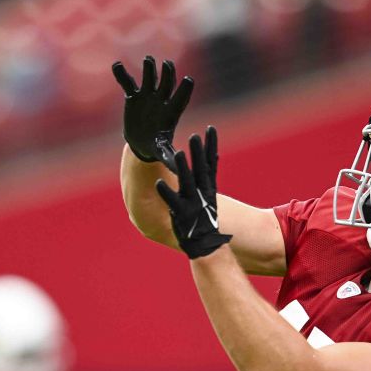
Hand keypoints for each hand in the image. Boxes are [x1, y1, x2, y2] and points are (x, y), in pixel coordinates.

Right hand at [112, 56, 193, 166]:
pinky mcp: (133, 96)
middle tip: (166, 64)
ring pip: (150, 78)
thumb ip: (169, 158)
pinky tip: (116, 65)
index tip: (188, 79)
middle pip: (167, 84)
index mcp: (172, 112)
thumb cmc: (156, 147)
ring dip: (149, 69)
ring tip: (148, 60)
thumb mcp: (163, 152)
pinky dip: (121, 74)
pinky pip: (127, 82)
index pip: (181, 98)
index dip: (184, 89)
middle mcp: (162, 100)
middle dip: (168, 74)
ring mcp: (147, 96)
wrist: (141, 142)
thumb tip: (180, 171)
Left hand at [157, 128, 231, 258]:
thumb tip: (212, 154)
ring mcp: (192, 203)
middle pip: (200, 169)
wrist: (205, 242)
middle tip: (194, 136)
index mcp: (208, 187)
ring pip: (187, 182)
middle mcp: (201, 193)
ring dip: (182, 168)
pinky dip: (166, 192)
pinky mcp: (181, 214)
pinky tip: (158, 183)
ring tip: (177, 153)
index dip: (211, 145)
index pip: (211, 162)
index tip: (211, 128)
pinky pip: (172, 201)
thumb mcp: (208, 193)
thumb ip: (207, 175)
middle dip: (198, 153)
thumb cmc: (203, 216)